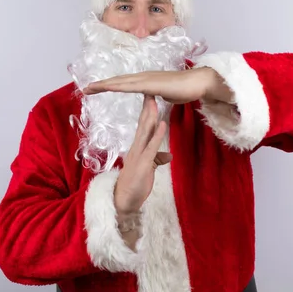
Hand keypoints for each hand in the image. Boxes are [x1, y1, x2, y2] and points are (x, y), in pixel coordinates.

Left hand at [83, 67, 232, 103]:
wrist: (198, 83)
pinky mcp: (151, 84)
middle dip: (101, 85)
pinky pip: (131, 86)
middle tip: (85, 89)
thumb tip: (155, 98)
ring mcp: (146, 79)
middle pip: (117, 81)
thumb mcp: (166, 95)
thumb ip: (158, 96)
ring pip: (121, 82)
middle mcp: (143, 77)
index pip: (123, 84)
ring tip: (89, 88)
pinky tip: (109, 87)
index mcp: (145, 81)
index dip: (109, 86)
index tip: (96, 90)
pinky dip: (118, 86)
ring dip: (104, 85)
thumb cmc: (185, 89)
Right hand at [113, 95, 171, 215]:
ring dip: (150, 116)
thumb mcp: (149, 170)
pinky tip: (162, 124)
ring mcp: (138, 155)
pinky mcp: (143, 164)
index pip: (142, 126)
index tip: (150, 98)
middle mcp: (136, 148)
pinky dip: (157, 135)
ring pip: (145, 132)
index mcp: (137, 148)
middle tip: (150, 90)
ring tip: (154, 101)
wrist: (124, 201)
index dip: (146, 112)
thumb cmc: (136, 186)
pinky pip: (151, 147)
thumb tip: (168, 156)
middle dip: (147, 108)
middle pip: (142, 124)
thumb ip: (157, 160)